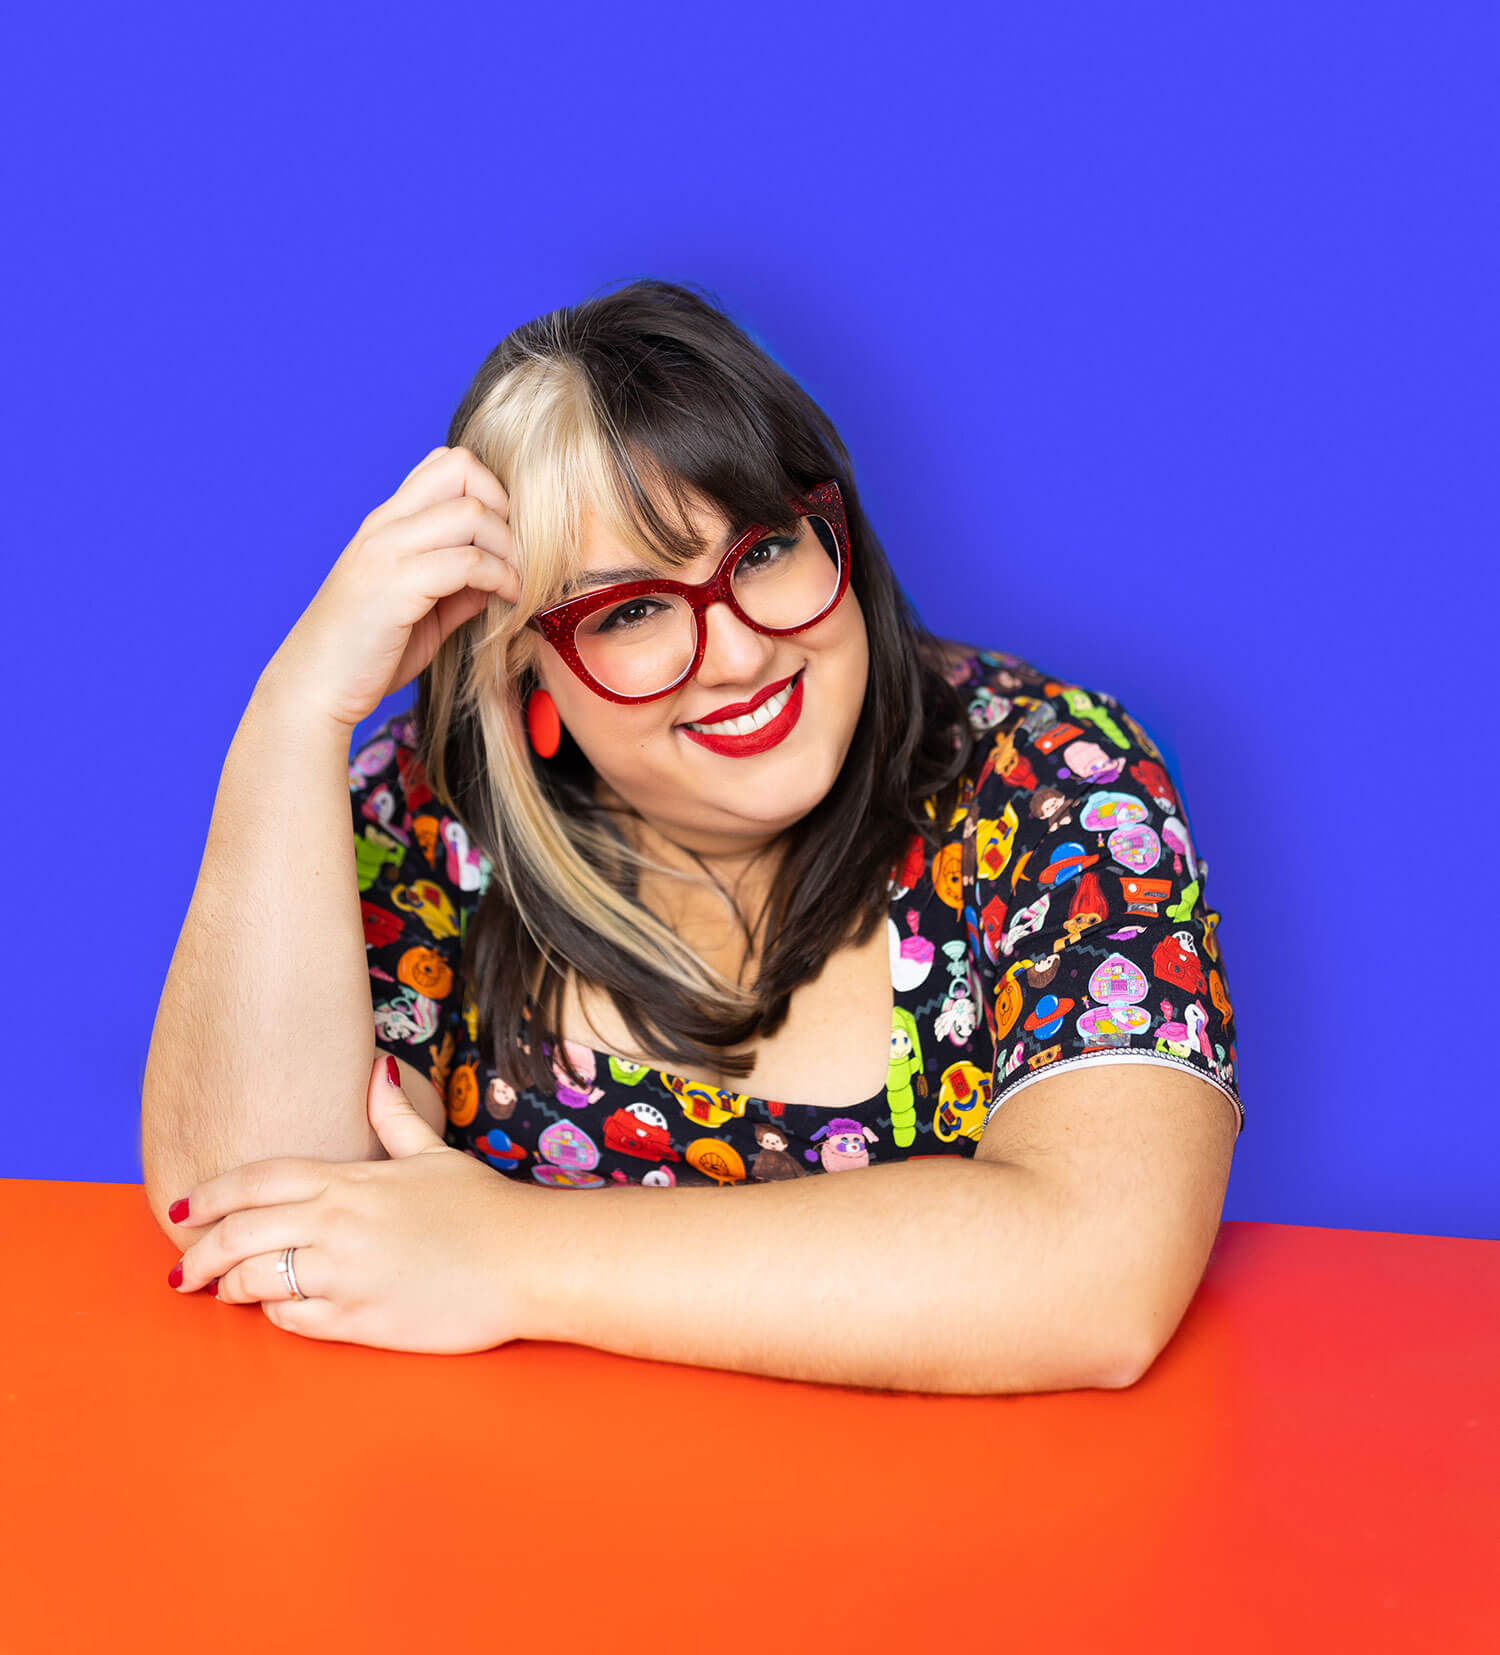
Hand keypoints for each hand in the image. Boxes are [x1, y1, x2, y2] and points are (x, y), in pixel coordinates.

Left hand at [168, 1056, 535, 1353]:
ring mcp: (345, 1274)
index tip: (181, 1210)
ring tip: (225, 1293)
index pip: (256, 1181)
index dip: (209, 1195)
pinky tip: (278, 1310)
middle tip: (182, 1271)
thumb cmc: (484, 1208)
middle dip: (198, 1253)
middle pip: (239, 1233)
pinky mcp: (359, 1320)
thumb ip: (395, 1116)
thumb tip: (378, 1069)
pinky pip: (292, 1320)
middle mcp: (338, 1224)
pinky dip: (275, 1315)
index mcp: (350, 1180)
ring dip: (231, 1288)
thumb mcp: (434, 1154)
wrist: (528, 1262)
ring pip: (255, 1280)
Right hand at [263, 444, 522, 731]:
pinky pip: (468, 562)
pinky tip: (508, 598)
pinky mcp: (395, 587)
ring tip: (516, 583)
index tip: (503, 537)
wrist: (314, 687)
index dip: (489, 490)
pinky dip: (501, 577)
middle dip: (506, 508)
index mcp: (386, 523)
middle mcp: (384, 526)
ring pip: (471, 513)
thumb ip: (459, 587)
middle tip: (517, 555)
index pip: (445, 463)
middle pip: (462, 469)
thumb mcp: (421, 612)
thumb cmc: (365, 654)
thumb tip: (503, 576)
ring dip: (509, 548)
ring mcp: (386, 553)